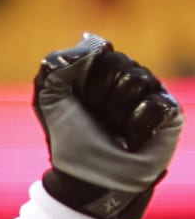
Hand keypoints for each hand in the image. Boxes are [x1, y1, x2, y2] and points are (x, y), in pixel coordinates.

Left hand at [33, 33, 182, 218]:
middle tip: (97, 118)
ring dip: (117, 111)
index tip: (77, 100)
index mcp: (101, 72)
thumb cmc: (70, 140)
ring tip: (115, 129)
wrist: (89, 177)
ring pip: (139, 80)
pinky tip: (133, 139)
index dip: (84, 77)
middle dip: (100, 94)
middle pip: (120, 63)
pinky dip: (137, 124)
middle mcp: (129, 79)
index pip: (100, 50)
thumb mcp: (49, 100)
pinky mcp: (170, 113)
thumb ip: (58, 65)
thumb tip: (92, 40)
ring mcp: (152, 94)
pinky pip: (155, 103)